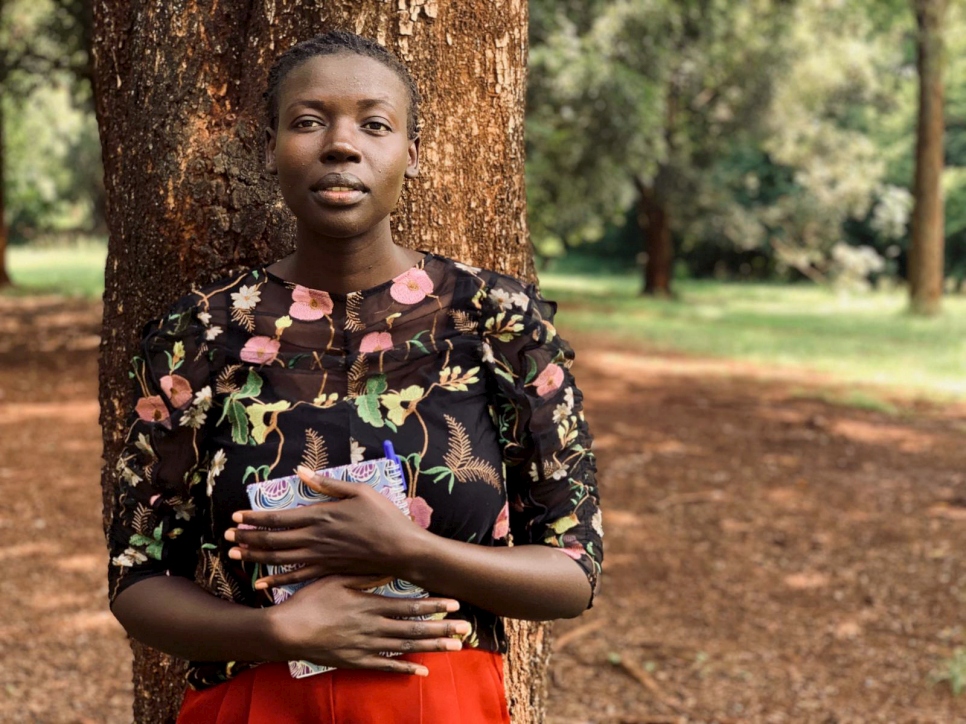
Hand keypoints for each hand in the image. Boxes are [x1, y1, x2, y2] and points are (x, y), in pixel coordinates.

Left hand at [226, 466, 425, 589]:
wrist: (401, 549)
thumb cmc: (384, 516)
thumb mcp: (359, 491)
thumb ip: (327, 484)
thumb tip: (302, 471)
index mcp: (320, 515)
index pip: (279, 517)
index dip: (255, 518)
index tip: (236, 517)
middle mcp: (314, 537)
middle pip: (272, 538)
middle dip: (247, 537)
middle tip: (226, 536)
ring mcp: (319, 557)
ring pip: (279, 558)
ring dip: (255, 556)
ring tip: (235, 553)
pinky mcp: (327, 570)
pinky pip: (296, 577)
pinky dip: (276, 581)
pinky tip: (261, 583)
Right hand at [268, 575, 468, 674]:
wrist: (287, 631)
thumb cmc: (310, 600)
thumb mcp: (337, 578)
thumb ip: (365, 575)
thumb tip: (389, 567)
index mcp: (370, 605)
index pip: (410, 606)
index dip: (434, 605)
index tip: (454, 603)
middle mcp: (373, 627)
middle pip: (415, 629)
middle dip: (442, 628)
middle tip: (466, 629)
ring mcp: (366, 647)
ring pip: (405, 648)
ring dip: (432, 647)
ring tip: (455, 647)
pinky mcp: (357, 661)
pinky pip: (385, 666)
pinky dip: (405, 668)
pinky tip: (422, 671)